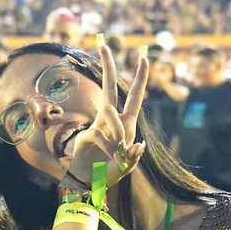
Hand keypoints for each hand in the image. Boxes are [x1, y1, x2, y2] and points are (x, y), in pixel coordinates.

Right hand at [62, 37, 149, 191]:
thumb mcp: (127, 167)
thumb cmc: (109, 173)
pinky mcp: (86, 135)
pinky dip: (109, 148)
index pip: (134, 97)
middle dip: (108, 66)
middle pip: (109, 88)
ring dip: (118, 132)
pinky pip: (99, 134)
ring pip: (109, 114)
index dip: (140, 78)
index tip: (144, 58)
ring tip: (119, 154)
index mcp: (126, 124)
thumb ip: (134, 157)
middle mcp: (110, 120)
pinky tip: (112, 158)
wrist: (89, 185)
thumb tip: (138, 144)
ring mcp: (97, 126)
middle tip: (103, 44)